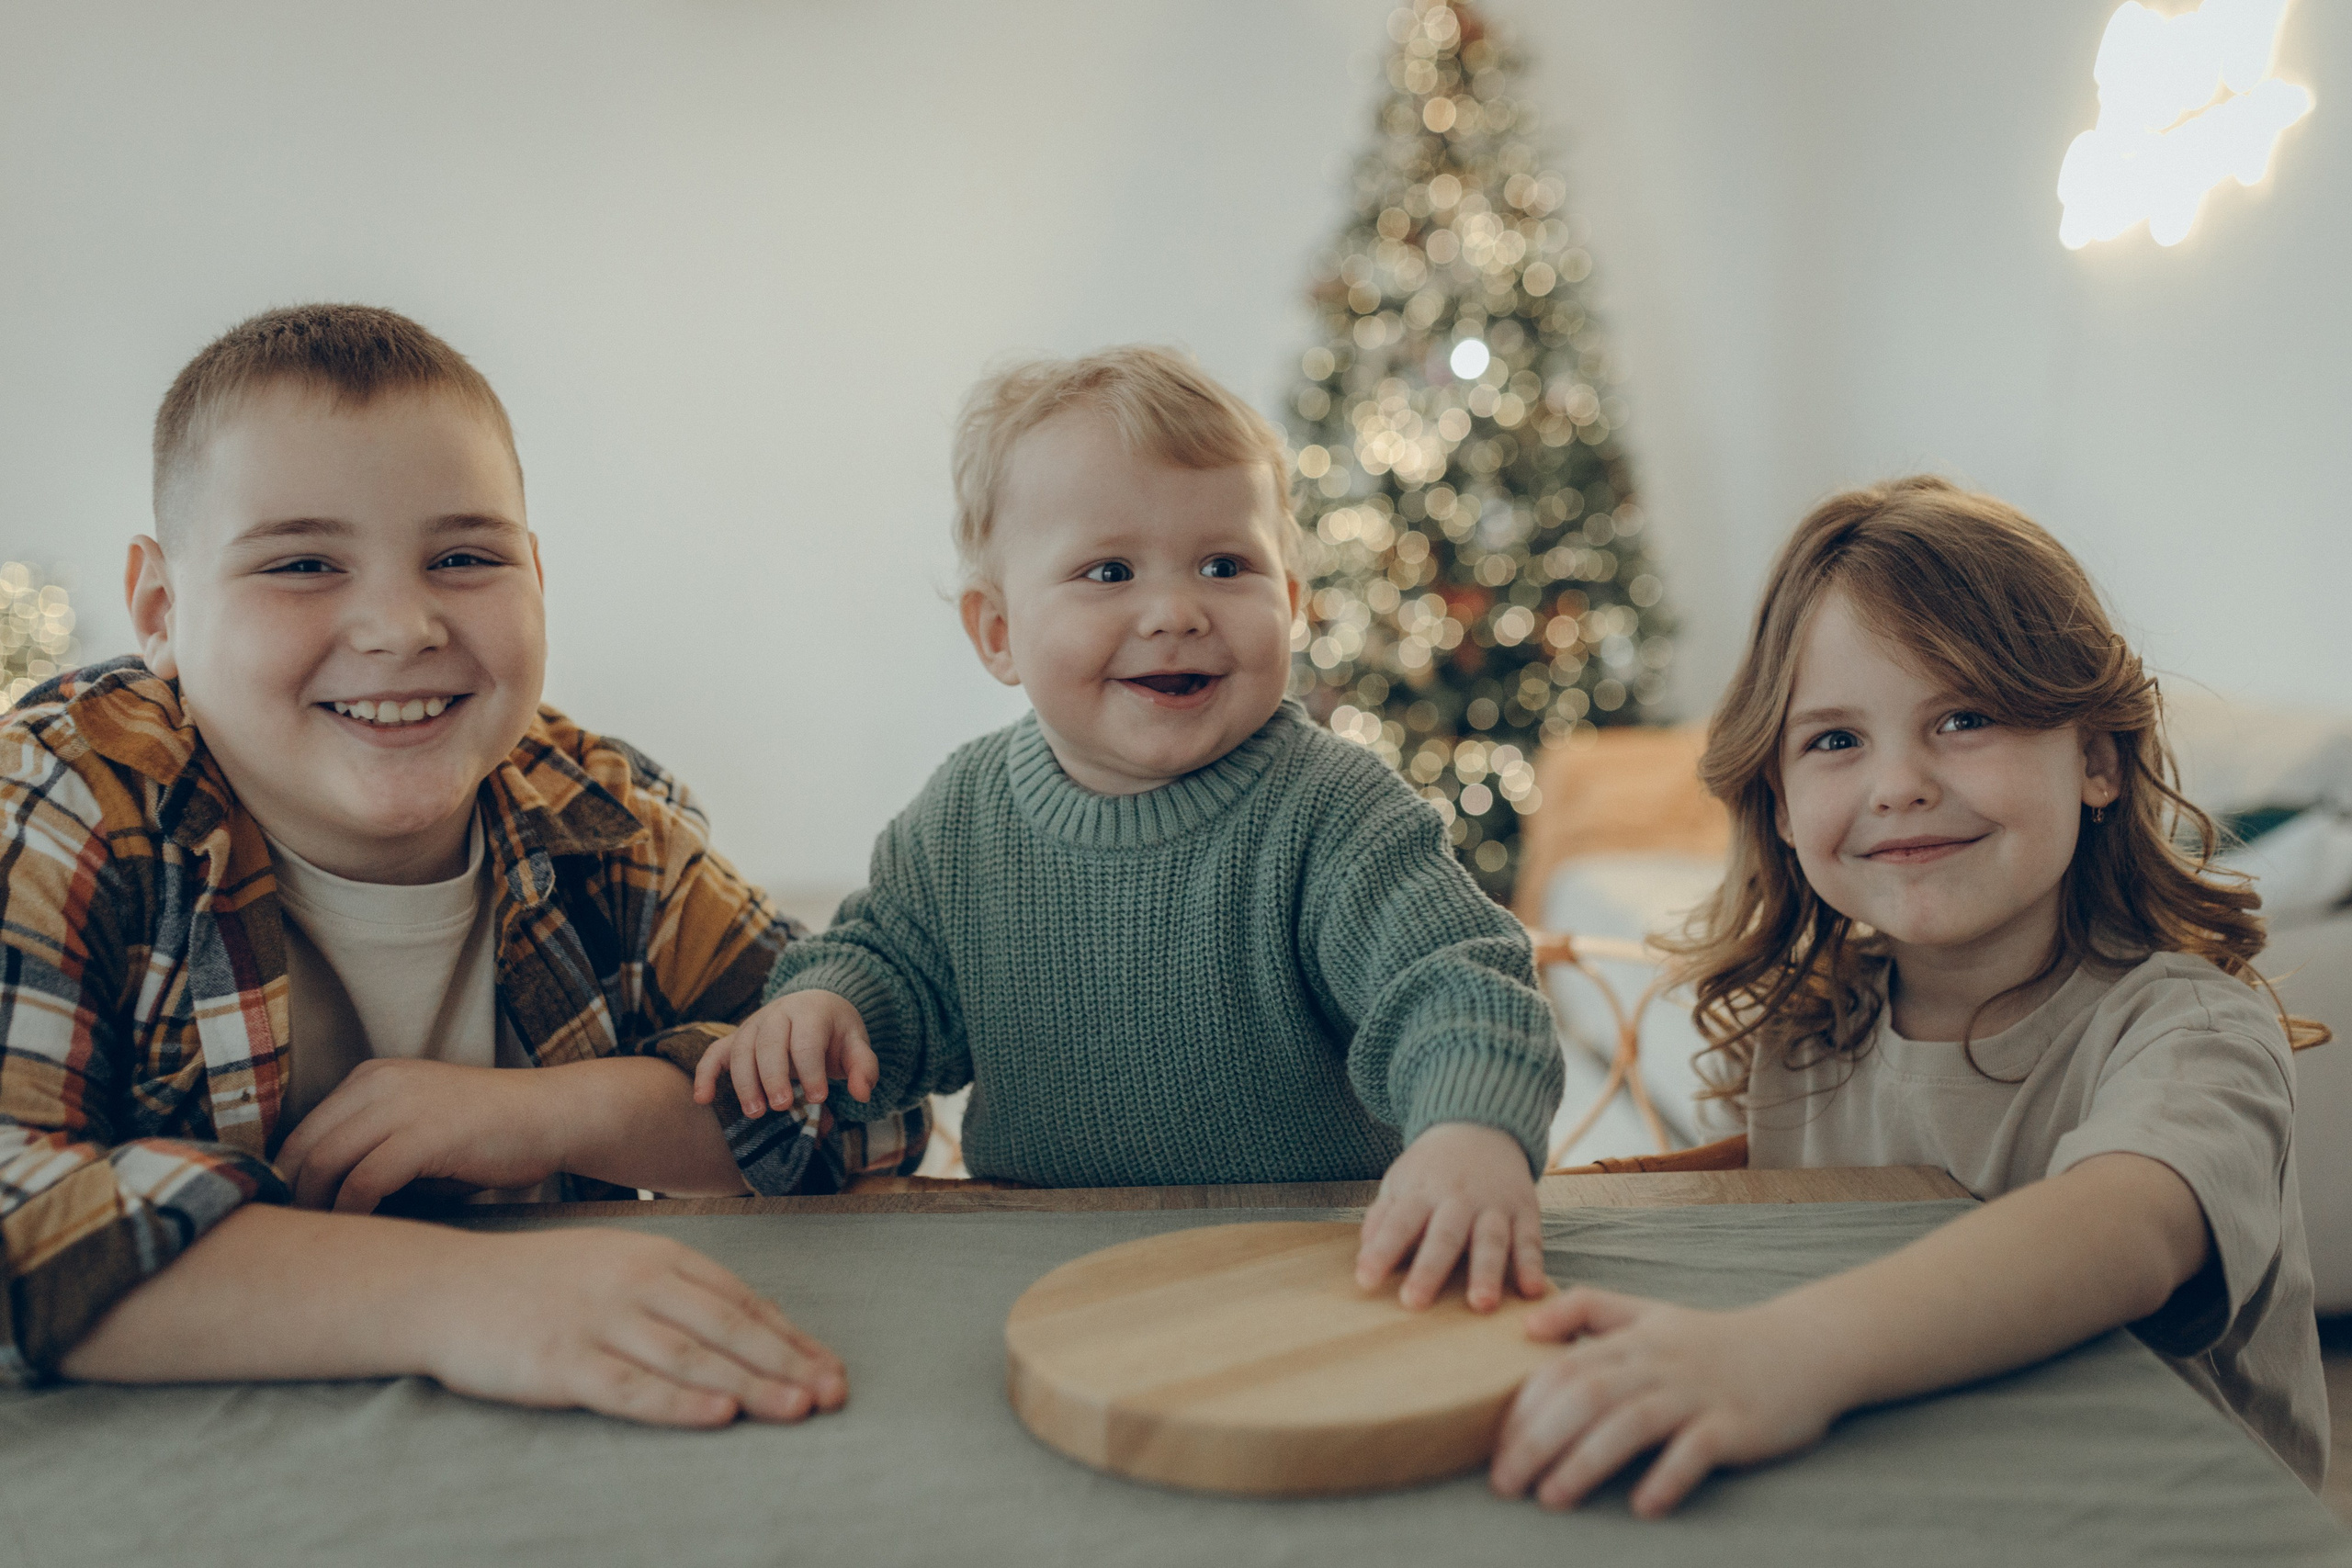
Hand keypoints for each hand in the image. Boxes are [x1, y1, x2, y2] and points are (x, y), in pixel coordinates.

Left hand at [277, 1058, 563, 1212]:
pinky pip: (364, 1180)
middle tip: (302, 1236)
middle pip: (304, 1147)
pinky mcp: (425, 1134)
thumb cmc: (488, 1135)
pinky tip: (363, 1230)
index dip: (287, 1178)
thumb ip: (372, 1148)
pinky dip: (353, 1212)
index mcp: (372, 1077)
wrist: (553, 1116)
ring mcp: (402, 1104)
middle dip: (294, 1197)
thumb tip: (322, 1200)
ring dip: (318, 1207)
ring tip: (327, 1239)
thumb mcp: (419, 1126)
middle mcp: (379, 1082)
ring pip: (326, 1162)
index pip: (303, 1131)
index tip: (292, 1216)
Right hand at [421, 1226, 847, 1425]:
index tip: (833, 1368)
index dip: (793, 1338)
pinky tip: (718, 1413)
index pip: (743, 1300)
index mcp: (658, 1256)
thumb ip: (679, 1292)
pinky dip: (679, 1401)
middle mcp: (637, 1282)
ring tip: (799, 1407)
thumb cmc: (541, 1282)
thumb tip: (752, 1326)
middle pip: (729, 1327)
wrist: (446, 1287)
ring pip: (692, 1356)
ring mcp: (600, 1320)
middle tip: (836, 1394)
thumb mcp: (618, 1267)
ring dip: (751, 1383)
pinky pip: (630, 1386)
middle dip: (789, 1363)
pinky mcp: (561, 1361)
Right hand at [692, 990, 878, 1118]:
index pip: (806, 1041)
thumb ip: (863, 1067)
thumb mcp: (856, 1043)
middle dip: (773, 1076)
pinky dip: (705, 1074)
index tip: (819, 1098)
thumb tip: (862, 1093)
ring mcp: (753, 1024)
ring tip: (755, 1112)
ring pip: (741, 1049)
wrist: (815, 1004)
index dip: (811, 1070)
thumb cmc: (835, 1032)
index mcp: (810, 1012)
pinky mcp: (737, 1037)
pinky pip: (714, 1052)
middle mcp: (778, 1014)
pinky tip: (702, 1099)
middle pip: (769, 1044)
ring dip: (744, 1082)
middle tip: (782, 1106)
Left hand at [1354, 1121, 1545, 1311]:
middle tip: (1415, 1302)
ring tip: (1481, 1304)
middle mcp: (1458, 1200)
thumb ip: (1383, 1218)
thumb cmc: (1433, 1168)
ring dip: (1486, 1272)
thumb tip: (1364, 1256)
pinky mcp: (1525, 1210)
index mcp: (1422, 1192)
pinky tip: (1530, 1290)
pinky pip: (1530, 1240)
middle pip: (1443, 1237)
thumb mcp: (1400, 1182)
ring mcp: (1494, 1205)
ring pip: (1490, 1240)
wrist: (1480, 1127)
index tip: (1366, 1281)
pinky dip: (1532, 1265)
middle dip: (1429, 1270)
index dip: (1382, 1251)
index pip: (1399, 1224)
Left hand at [1488, 1289, 1840, 1515]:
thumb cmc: (1713, 1340)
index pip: (1563, 1368)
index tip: (1493, 1447)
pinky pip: (1696, 1451)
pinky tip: (1643, 1506)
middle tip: (1504, 1484)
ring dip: (1586, 1462)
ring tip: (1552, 1498)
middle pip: (1585, 1395)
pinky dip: (1668, 1477)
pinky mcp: (1736, 1424)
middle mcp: (1659, 1363)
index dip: (1523, 1408)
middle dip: (1537, 1439)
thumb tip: (1527, 1325)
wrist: (1803, 1348)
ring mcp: (1698, 1393)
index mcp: (1633, 1340)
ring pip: (1631, 1422)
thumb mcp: (1649, 1312)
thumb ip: (1589, 1310)